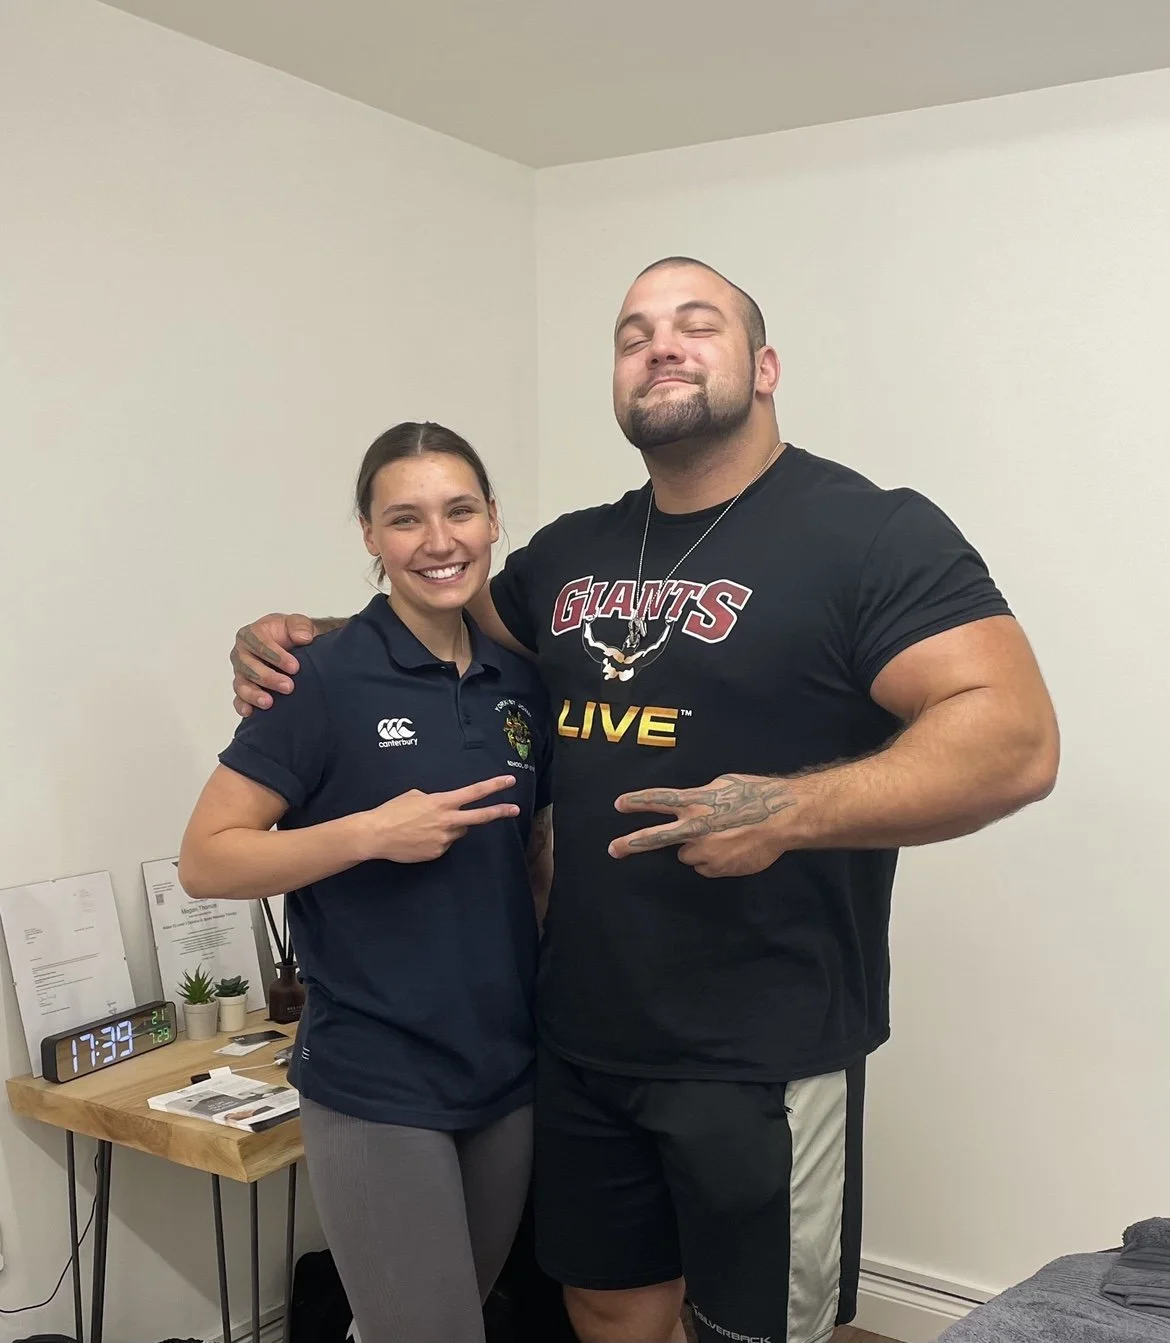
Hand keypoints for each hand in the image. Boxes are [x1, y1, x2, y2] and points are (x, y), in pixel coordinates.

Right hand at [231, 614, 316, 716]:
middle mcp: (242, 654)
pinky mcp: (243, 689)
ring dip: (254, 694)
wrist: (294, 649)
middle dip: (268, 677)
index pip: (259, 644)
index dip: (276, 655)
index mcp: (251, 634)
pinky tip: (249, 712)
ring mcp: (241, 673)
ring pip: (241, 684)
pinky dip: (242, 705)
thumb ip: (299, 625)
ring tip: (269, 702)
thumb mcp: (297, 624)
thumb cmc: (290, 635)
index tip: (294, 667)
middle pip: (249, 666)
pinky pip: (238, 699)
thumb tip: (303, 637)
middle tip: (288, 686)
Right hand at [365, 776, 519, 862]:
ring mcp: (444, 839)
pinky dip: (437, 840)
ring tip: (426, 826)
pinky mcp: (437, 853)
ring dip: (450, 828)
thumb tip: (445, 808)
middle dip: (499, 811)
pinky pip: (444, 844)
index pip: (474, 792)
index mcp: (442, 802)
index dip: (493, 786)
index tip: (508, 781)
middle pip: (480, 817)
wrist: (377, 834)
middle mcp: (447, 821)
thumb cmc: (393, 811)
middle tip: (514, 810)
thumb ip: (436, 800)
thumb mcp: (415, 796)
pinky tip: (420, 838)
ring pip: (458, 832)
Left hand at [608, 773, 797, 877]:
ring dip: (698, 848)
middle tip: (612, 849)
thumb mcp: (723, 784)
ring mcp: (706, 850)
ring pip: (688, 854)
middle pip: (656, 837)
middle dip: (631, 843)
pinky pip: (707, 867)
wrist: (782, 818)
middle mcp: (696, 826)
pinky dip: (714, 861)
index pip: (659, 800)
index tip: (618, 805)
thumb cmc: (756, 794)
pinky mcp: (718, 868)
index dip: (637, 802)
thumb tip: (692, 804)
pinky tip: (732, 850)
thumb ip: (702, 796)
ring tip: (723, 838)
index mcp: (696, 801)